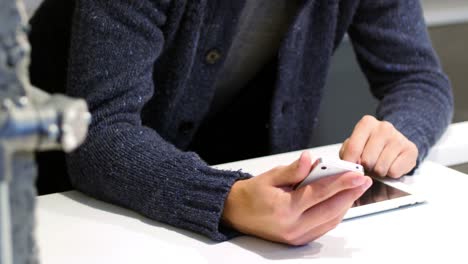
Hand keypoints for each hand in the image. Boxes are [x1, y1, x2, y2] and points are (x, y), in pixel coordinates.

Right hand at [221, 151, 371, 245]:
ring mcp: (296, 236)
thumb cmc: (251, 194)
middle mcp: (292, 226)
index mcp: (284, 208)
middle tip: (363, 181)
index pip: (319, 194)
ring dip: (345, 205)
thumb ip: (293, 170)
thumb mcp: (270, 176)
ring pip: (330, 221)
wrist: (234, 213)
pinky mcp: (297, 240)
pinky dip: (334, 214)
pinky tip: (340, 202)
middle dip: (350, 194)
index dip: (341, 183)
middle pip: (330, 210)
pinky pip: (323, 227)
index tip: (357, 175)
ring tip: (355, 189)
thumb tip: (311, 159)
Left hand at [340, 115, 417, 177]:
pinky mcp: (410, 149)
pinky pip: (394, 171)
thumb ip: (347, 153)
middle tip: (369, 165)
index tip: (350, 169)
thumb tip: (347, 166)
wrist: (395, 142)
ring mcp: (398, 138)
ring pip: (381, 168)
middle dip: (366, 168)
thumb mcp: (355, 145)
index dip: (350, 163)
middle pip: (367, 160)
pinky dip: (391, 173)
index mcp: (366, 123)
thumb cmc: (371, 145)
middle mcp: (384, 127)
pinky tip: (391, 165)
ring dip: (378, 172)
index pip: (353, 148)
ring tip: (379, 164)